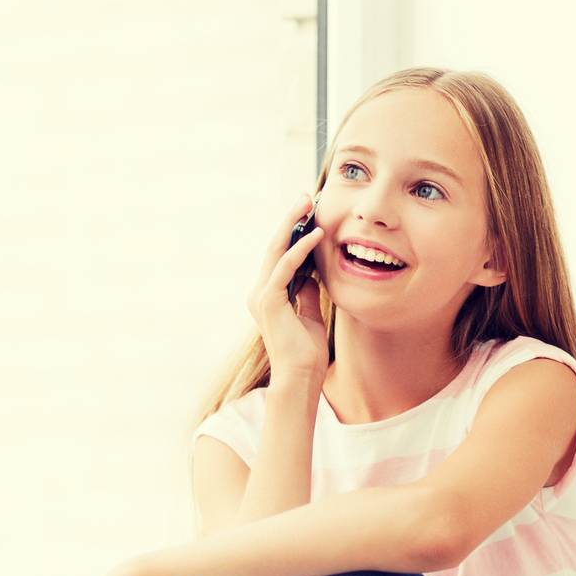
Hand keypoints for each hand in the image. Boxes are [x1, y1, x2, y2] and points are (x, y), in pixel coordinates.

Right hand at [246, 192, 328, 381]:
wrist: (300, 377)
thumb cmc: (306, 352)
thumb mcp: (310, 314)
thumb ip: (307, 292)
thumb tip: (312, 273)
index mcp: (267, 295)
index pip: (279, 255)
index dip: (292, 232)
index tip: (307, 213)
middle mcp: (259, 292)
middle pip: (274, 247)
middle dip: (290, 220)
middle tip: (305, 198)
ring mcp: (261, 296)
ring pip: (276, 251)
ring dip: (293, 226)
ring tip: (308, 205)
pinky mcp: (269, 301)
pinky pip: (285, 267)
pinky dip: (300, 250)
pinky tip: (315, 235)